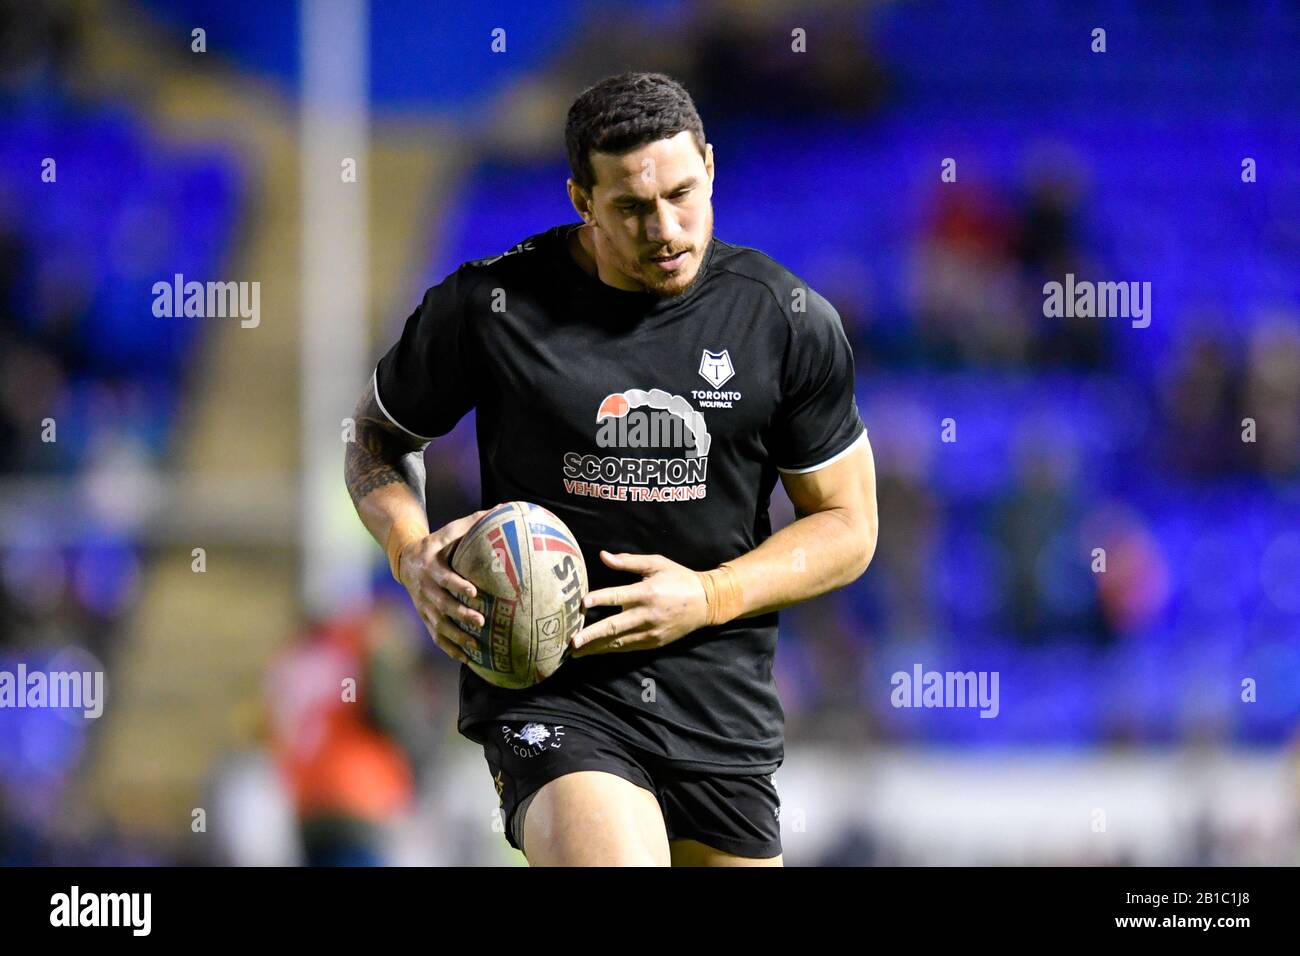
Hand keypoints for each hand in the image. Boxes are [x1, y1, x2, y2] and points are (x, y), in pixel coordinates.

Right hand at [396, 509, 489, 664]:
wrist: (406, 559)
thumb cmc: (437, 543)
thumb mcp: (450, 530)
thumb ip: (474, 522)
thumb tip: (504, 508)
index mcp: (430, 565)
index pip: (444, 577)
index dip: (457, 585)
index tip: (474, 592)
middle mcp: (424, 587)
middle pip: (442, 604)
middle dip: (460, 615)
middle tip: (481, 621)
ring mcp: (423, 605)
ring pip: (439, 624)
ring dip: (457, 636)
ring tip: (476, 645)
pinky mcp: (425, 616)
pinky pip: (436, 636)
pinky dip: (449, 648)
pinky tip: (466, 658)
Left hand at [571, 551, 709, 656]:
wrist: (705, 603)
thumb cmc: (678, 578)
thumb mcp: (656, 564)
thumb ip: (628, 561)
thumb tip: (603, 556)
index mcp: (647, 592)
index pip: (619, 596)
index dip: (600, 599)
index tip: (583, 603)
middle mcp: (647, 615)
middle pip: (614, 627)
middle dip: (592, 635)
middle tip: (572, 642)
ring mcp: (650, 632)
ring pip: (619, 642)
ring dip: (596, 648)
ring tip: (576, 653)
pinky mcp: (653, 643)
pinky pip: (628, 648)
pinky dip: (610, 650)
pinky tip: (595, 652)